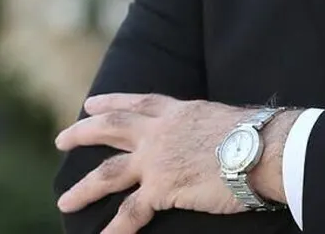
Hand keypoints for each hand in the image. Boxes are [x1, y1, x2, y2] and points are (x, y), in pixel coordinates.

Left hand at [54, 93, 253, 232]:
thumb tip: (217, 138)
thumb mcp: (225, 120)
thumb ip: (208, 128)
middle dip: (83, 132)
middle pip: (112, 128)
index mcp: (181, 112)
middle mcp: (162, 132)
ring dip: (83, 188)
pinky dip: (114, 230)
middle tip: (61, 138)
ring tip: (64, 201)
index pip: (139, 102)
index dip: (113, 102)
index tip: (91, 103)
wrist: (263, 149)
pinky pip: (129, 213)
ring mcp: (157, 160)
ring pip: (108, 173)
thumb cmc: (259, 136)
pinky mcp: (161, 189)